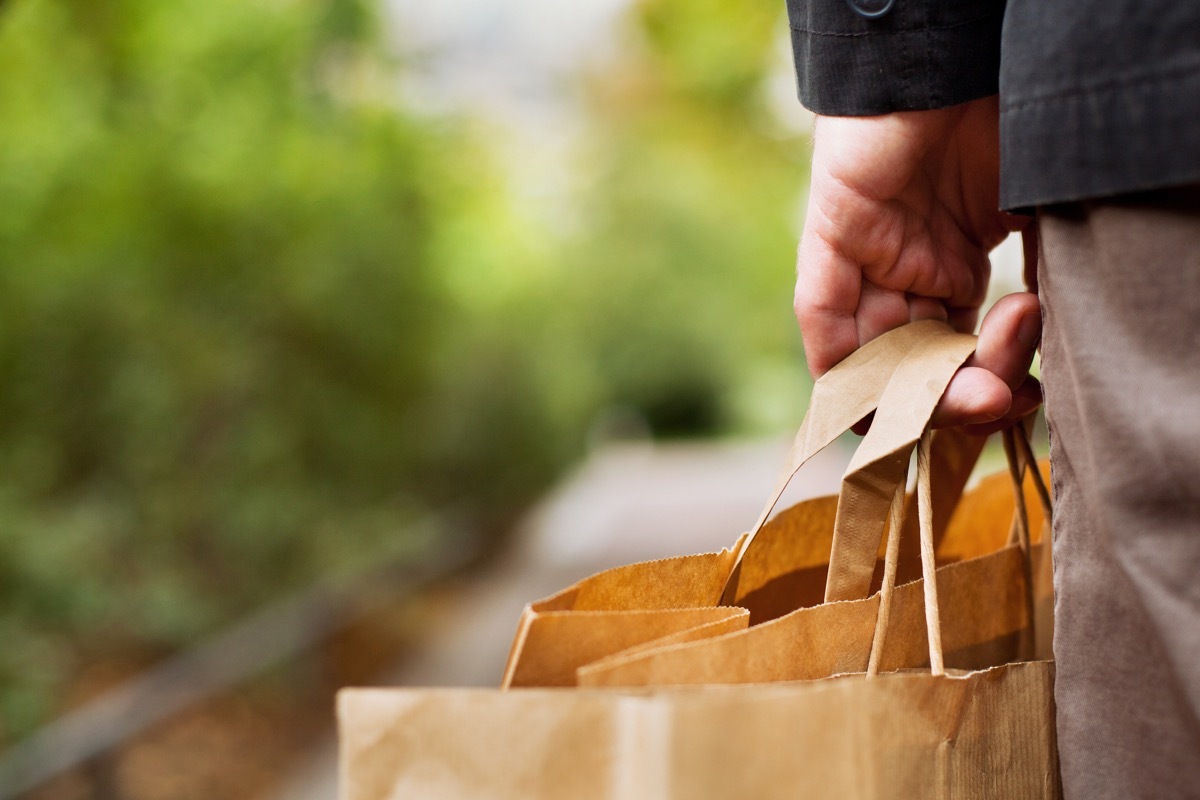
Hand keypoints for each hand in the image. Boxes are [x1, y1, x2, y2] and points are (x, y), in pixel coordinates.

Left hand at [794, 97, 1040, 430]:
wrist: (960, 59)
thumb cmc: (1003, 118)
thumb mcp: (1033, 209)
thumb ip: (1039, 270)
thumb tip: (1052, 341)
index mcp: (953, 266)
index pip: (957, 351)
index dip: (986, 382)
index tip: (1025, 391)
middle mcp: (907, 270)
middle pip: (916, 362)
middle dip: (959, 394)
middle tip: (1001, 393)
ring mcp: (868, 256)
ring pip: (874, 351)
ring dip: (915, 391)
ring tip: (972, 392)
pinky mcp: (831, 233)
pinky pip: (821, 311)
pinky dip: (839, 359)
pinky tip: (872, 396)